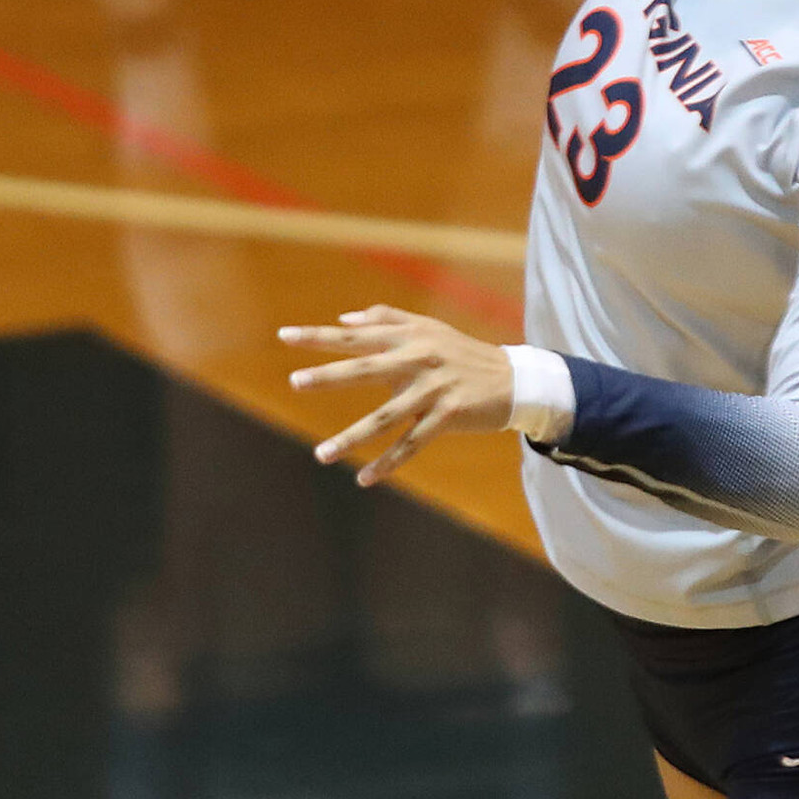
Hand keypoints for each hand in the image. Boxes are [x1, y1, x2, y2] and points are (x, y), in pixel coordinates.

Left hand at [279, 306, 513, 482]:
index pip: (356, 336)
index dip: (319, 335)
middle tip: (295, 381)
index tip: (284, 336)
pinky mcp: (448, 415)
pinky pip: (411, 443)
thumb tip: (344, 320)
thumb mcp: (429, 328)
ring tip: (321, 455)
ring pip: (385, 417)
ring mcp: (433, 389)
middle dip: (329, 375)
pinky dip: (387, 463)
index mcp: (409, 337)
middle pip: (366, 368)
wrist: (514, 378)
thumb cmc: (463, 352)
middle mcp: (419, 359)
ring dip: (351, 437)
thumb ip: (386, 319)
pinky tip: (363, 478)